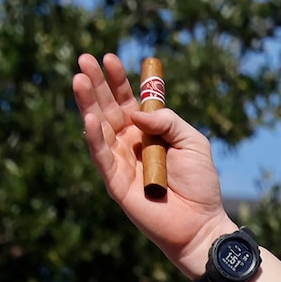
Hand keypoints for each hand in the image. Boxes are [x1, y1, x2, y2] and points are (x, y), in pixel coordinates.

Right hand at [72, 53, 233, 275]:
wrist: (201, 223)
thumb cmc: (200, 184)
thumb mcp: (192, 141)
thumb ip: (168, 121)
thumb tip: (137, 113)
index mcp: (146, 132)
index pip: (126, 100)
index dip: (116, 80)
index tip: (109, 57)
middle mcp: (129, 144)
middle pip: (107, 108)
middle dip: (96, 84)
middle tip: (84, 59)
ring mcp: (120, 162)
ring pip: (98, 128)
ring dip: (87, 103)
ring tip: (79, 79)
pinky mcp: (115, 182)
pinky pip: (101, 156)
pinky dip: (94, 137)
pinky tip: (89, 118)